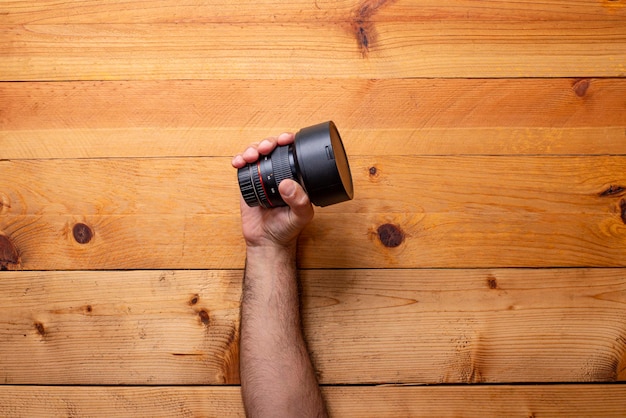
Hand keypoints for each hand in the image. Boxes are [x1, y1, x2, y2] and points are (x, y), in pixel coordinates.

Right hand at [232, 132, 313, 247]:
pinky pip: (242, 167)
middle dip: (268, 143)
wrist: (266, 242)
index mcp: (294, 177)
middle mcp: (278, 174)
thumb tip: (288, 184)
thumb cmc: (286, 230)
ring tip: (251, 155)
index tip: (285, 140)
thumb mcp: (300, 216)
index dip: (288, 141)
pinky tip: (238, 162)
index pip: (291, 153)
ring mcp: (261, 178)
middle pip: (272, 148)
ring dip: (252, 148)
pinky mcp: (247, 184)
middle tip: (266, 147)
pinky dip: (239, 159)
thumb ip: (299, 202)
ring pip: (256, 153)